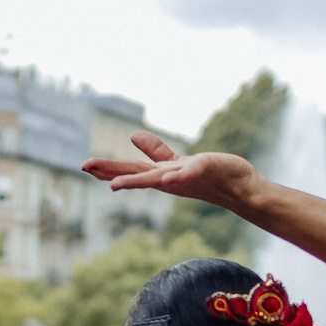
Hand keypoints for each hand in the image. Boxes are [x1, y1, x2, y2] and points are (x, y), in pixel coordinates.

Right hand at [80, 132, 255, 210]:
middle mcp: (169, 178)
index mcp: (162, 174)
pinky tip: (165, 177)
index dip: (107, 167)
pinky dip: (175, 176)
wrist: (241, 188)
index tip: (84, 165)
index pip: (130, 169)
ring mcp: (184, 177)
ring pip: (154, 179)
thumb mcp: (179, 161)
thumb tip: (132, 136)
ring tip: (114, 185)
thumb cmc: (212, 176)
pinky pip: (186, 173)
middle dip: (110, 171)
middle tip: (85, 167)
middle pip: (135, 174)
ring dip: (134, 182)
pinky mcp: (202, 171)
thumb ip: (156, 152)